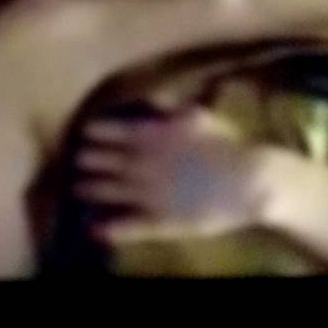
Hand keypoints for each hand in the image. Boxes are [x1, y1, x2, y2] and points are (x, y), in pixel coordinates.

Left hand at [74, 108, 269, 243]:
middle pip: (102, 161)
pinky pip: (127, 225)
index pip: (109, 132)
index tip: (85, 133)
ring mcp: (147, 194)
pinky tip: (95, 230)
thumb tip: (146, 98)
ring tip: (77, 189)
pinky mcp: (159, 220)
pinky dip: (109, 228)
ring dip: (90, 189)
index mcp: (148, 137)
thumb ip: (167, 106)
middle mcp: (140, 164)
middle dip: (87, 159)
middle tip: (77, 160)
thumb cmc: (227, 145)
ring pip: (107, 191)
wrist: (251, 181)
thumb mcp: (196, 116)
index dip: (95, 133)